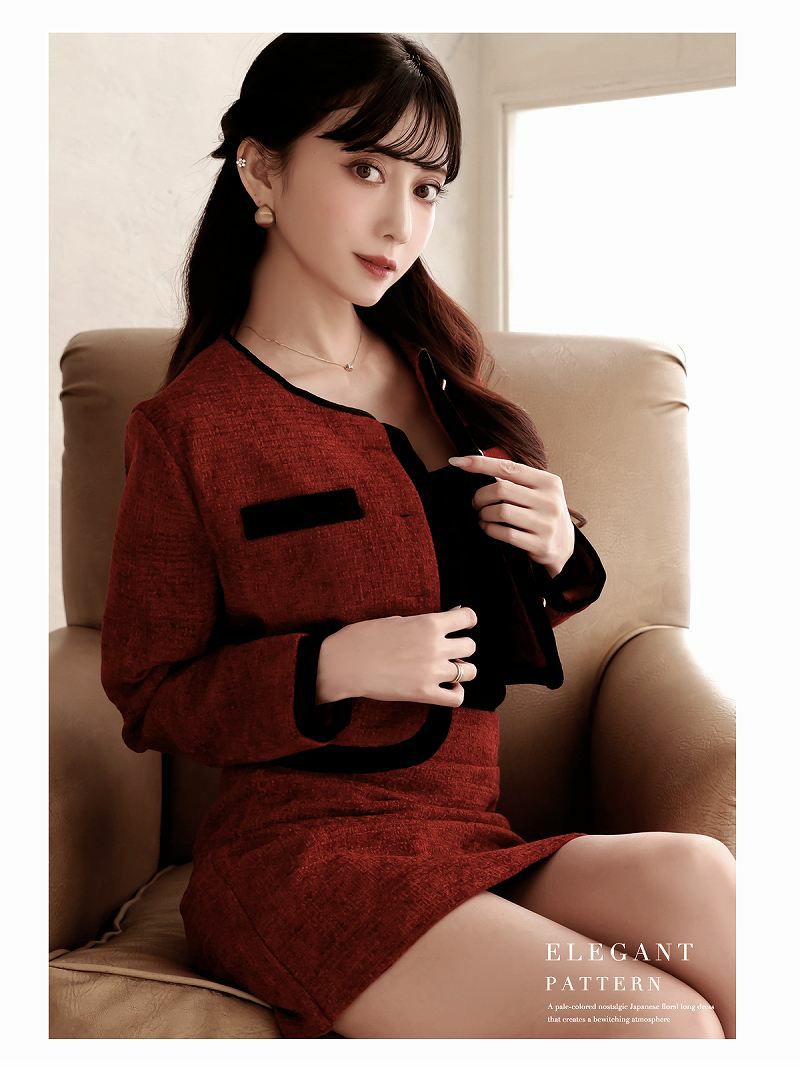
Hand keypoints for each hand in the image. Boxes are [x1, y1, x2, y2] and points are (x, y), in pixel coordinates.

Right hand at [319, 606, 478, 706]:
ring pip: (470, 671)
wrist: (345, 663)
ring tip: (449, 669)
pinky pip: (457, 698)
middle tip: (449, 650)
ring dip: (463, 670)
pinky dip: (457, 693)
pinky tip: (448, 687)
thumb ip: (423, 623)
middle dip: (462, 647)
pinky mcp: (424, 693)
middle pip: (470, 646)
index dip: (467, 620)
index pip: (467, 617)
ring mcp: (432, 672)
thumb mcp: (397, 620)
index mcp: (429, 623)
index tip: (463, 624)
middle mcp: (436, 646)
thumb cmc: (365, 637)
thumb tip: (444, 622)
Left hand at [449, 453, 574, 576]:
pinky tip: (488, 528)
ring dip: (484, 514)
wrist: (564, 546)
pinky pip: (505, 533)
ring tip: (483, 517)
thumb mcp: (538, 491)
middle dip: (480, 496)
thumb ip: (515, 480)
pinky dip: (490, 529)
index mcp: (548, 481)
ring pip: (501, 511)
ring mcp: (546, 523)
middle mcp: (550, 500)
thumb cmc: (543, 513)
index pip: (508, 467)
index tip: (458, 462)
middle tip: (476, 503)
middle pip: (501, 489)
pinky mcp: (541, 544)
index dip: (481, 464)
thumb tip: (476, 463)